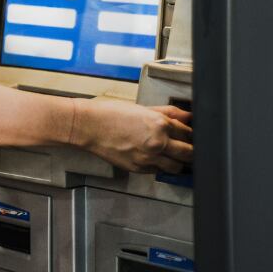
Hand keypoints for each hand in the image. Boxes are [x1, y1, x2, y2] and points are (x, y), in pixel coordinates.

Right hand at [71, 98, 192, 173]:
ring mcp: (149, 158)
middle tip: (187, 148)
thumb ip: (167, 113)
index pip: (188, 133)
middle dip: (190, 150)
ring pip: (177, 167)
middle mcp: (158, 143)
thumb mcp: (141, 108)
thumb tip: (187, 116)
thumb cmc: (110, 113)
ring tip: (172, 155)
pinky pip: (158, 171)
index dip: (190, 134)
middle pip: (189, 153)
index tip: (189, 135)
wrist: (88, 126)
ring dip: (177, 161)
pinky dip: (159, 166)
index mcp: (160, 124)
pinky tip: (153, 157)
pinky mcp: (139, 168)